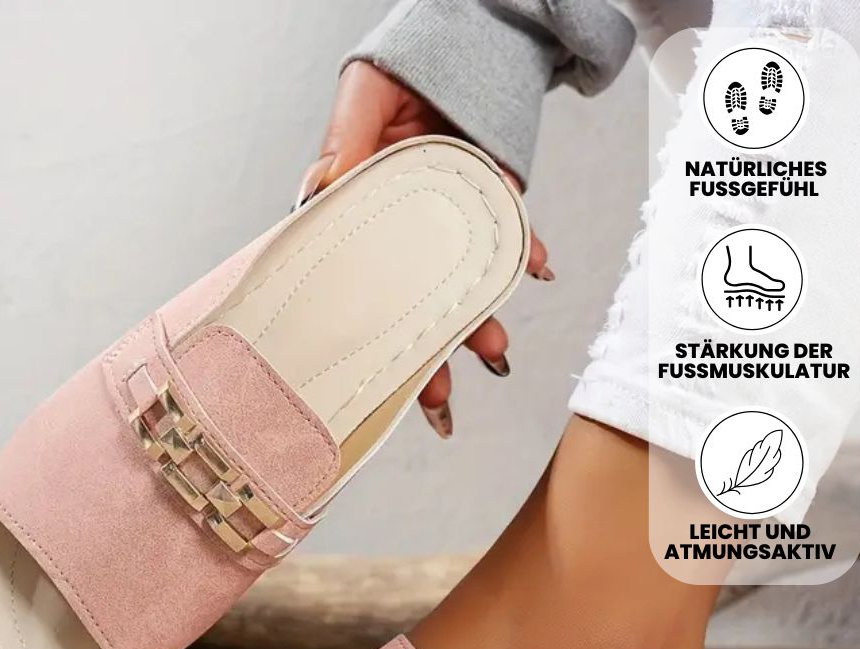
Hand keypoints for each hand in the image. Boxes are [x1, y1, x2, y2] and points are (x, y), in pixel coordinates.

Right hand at [298, 61, 551, 436]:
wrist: (460, 39)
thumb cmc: (397, 73)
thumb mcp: (359, 105)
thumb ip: (342, 150)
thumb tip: (321, 195)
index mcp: (364, 215)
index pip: (362, 286)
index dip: (372, 336)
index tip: (378, 379)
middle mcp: (408, 232)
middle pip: (415, 305)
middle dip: (429, 354)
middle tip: (439, 397)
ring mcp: (452, 221)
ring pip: (464, 284)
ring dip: (480, 321)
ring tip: (496, 352)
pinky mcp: (492, 199)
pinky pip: (512, 234)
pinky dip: (526, 250)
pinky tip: (539, 268)